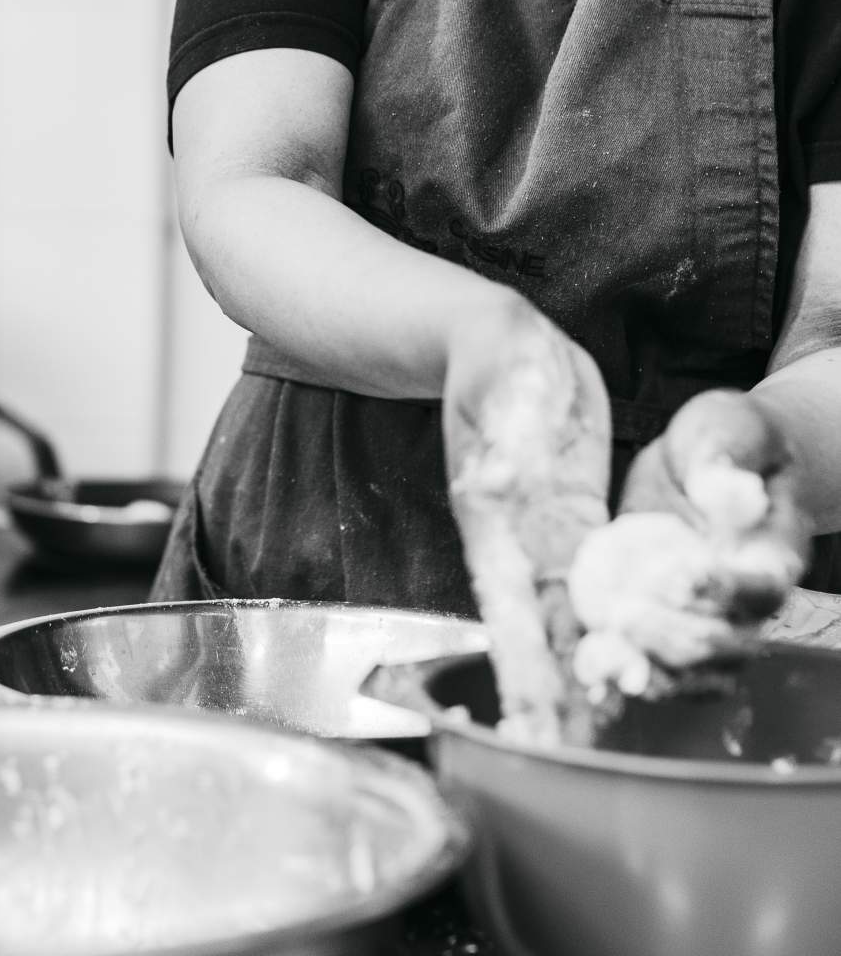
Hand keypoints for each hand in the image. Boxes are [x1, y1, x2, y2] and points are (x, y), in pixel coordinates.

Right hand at [444, 297, 611, 740]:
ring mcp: (545, 537)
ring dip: (575, 676)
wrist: (505, 345)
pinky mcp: (573, 524)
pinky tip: (614, 669)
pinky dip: (599, 633)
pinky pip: (591, 589)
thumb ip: (495, 440)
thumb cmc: (495, 361)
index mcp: (492, 520)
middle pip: (535, 632)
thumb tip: (490, 483)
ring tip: (590, 739)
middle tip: (563, 759)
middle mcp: (515, 543)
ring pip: (564, 621)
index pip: (507, 608)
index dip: (522, 667)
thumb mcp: (495, 389)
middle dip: (548, 697)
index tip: (531, 724)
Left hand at [567, 390, 809, 694]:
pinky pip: (654, 667)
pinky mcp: (666, 623)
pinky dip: (622, 674)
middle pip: (729, 646)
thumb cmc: (730, 438)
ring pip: (696, 675)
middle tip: (625, 611)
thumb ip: (726, 455)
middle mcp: (748, 602)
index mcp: (773, 554)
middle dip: (677, 638)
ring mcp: (709, 620)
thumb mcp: (730, 425)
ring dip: (652, 672)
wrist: (712, 458)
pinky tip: (588, 668)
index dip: (723, 591)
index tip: (678, 570)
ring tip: (603, 653)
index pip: (761, 589)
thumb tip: (719, 486)